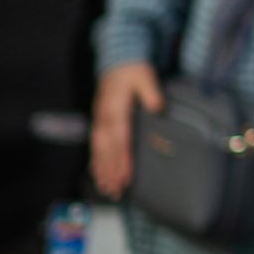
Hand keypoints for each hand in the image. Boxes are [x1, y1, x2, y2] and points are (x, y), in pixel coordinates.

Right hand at [90, 62, 162, 199]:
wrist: (118, 60)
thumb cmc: (134, 70)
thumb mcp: (145, 76)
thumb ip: (151, 92)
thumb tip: (158, 107)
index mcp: (116, 110)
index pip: (120, 140)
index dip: (122, 160)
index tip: (125, 177)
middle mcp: (104, 118)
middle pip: (107, 150)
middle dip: (111, 173)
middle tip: (116, 192)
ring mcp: (99, 120)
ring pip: (98, 150)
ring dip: (102, 171)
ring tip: (106, 190)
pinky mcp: (99, 121)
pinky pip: (95, 145)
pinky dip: (96, 161)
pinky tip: (97, 175)